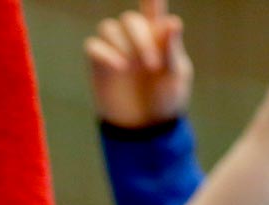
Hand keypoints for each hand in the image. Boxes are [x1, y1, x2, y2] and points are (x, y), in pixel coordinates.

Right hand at [84, 0, 192, 128]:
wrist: (145, 128)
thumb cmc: (166, 100)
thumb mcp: (176, 76)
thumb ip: (172, 49)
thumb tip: (172, 22)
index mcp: (158, 35)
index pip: (153, 8)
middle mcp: (135, 39)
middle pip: (130, 20)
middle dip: (140, 38)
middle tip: (152, 65)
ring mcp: (116, 51)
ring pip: (109, 28)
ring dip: (121, 44)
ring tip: (130, 67)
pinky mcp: (99, 66)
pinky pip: (93, 46)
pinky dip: (104, 53)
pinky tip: (118, 68)